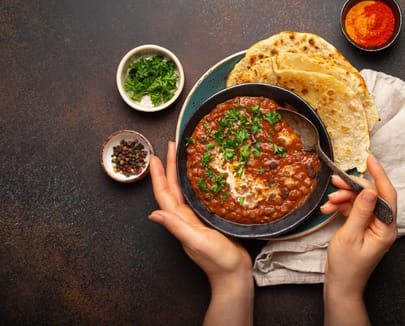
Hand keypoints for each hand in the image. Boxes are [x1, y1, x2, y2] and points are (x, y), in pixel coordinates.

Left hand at [149, 141, 252, 325]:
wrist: (234, 274)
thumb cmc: (217, 260)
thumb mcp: (197, 241)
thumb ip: (177, 227)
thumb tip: (153, 214)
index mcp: (180, 220)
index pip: (164, 194)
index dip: (160, 175)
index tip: (156, 157)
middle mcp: (185, 218)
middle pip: (173, 189)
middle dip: (170, 168)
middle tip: (171, 147)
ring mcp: (195, 220)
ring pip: (184, 192)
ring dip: (180, 174)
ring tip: (182, 157)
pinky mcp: (208, 221)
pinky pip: (197, 198)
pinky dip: (196, 184)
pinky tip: (202, 178)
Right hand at [321, 154, 396, 325]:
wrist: (341, 285)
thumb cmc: (347, 266)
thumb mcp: (351, 236)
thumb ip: (360, 211)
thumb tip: (368, 190)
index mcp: (386, 228)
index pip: (387, 194)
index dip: (379, 175)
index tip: (369, 159)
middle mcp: (382, 224)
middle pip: (370, 196)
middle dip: (352, 187)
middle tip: (335, 182)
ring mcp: (372, 226)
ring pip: (359, 201)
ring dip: (343, 198)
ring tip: (328, 202)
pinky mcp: (362, 227)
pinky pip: (353, 210)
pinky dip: (340, 207)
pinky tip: (327, 209)